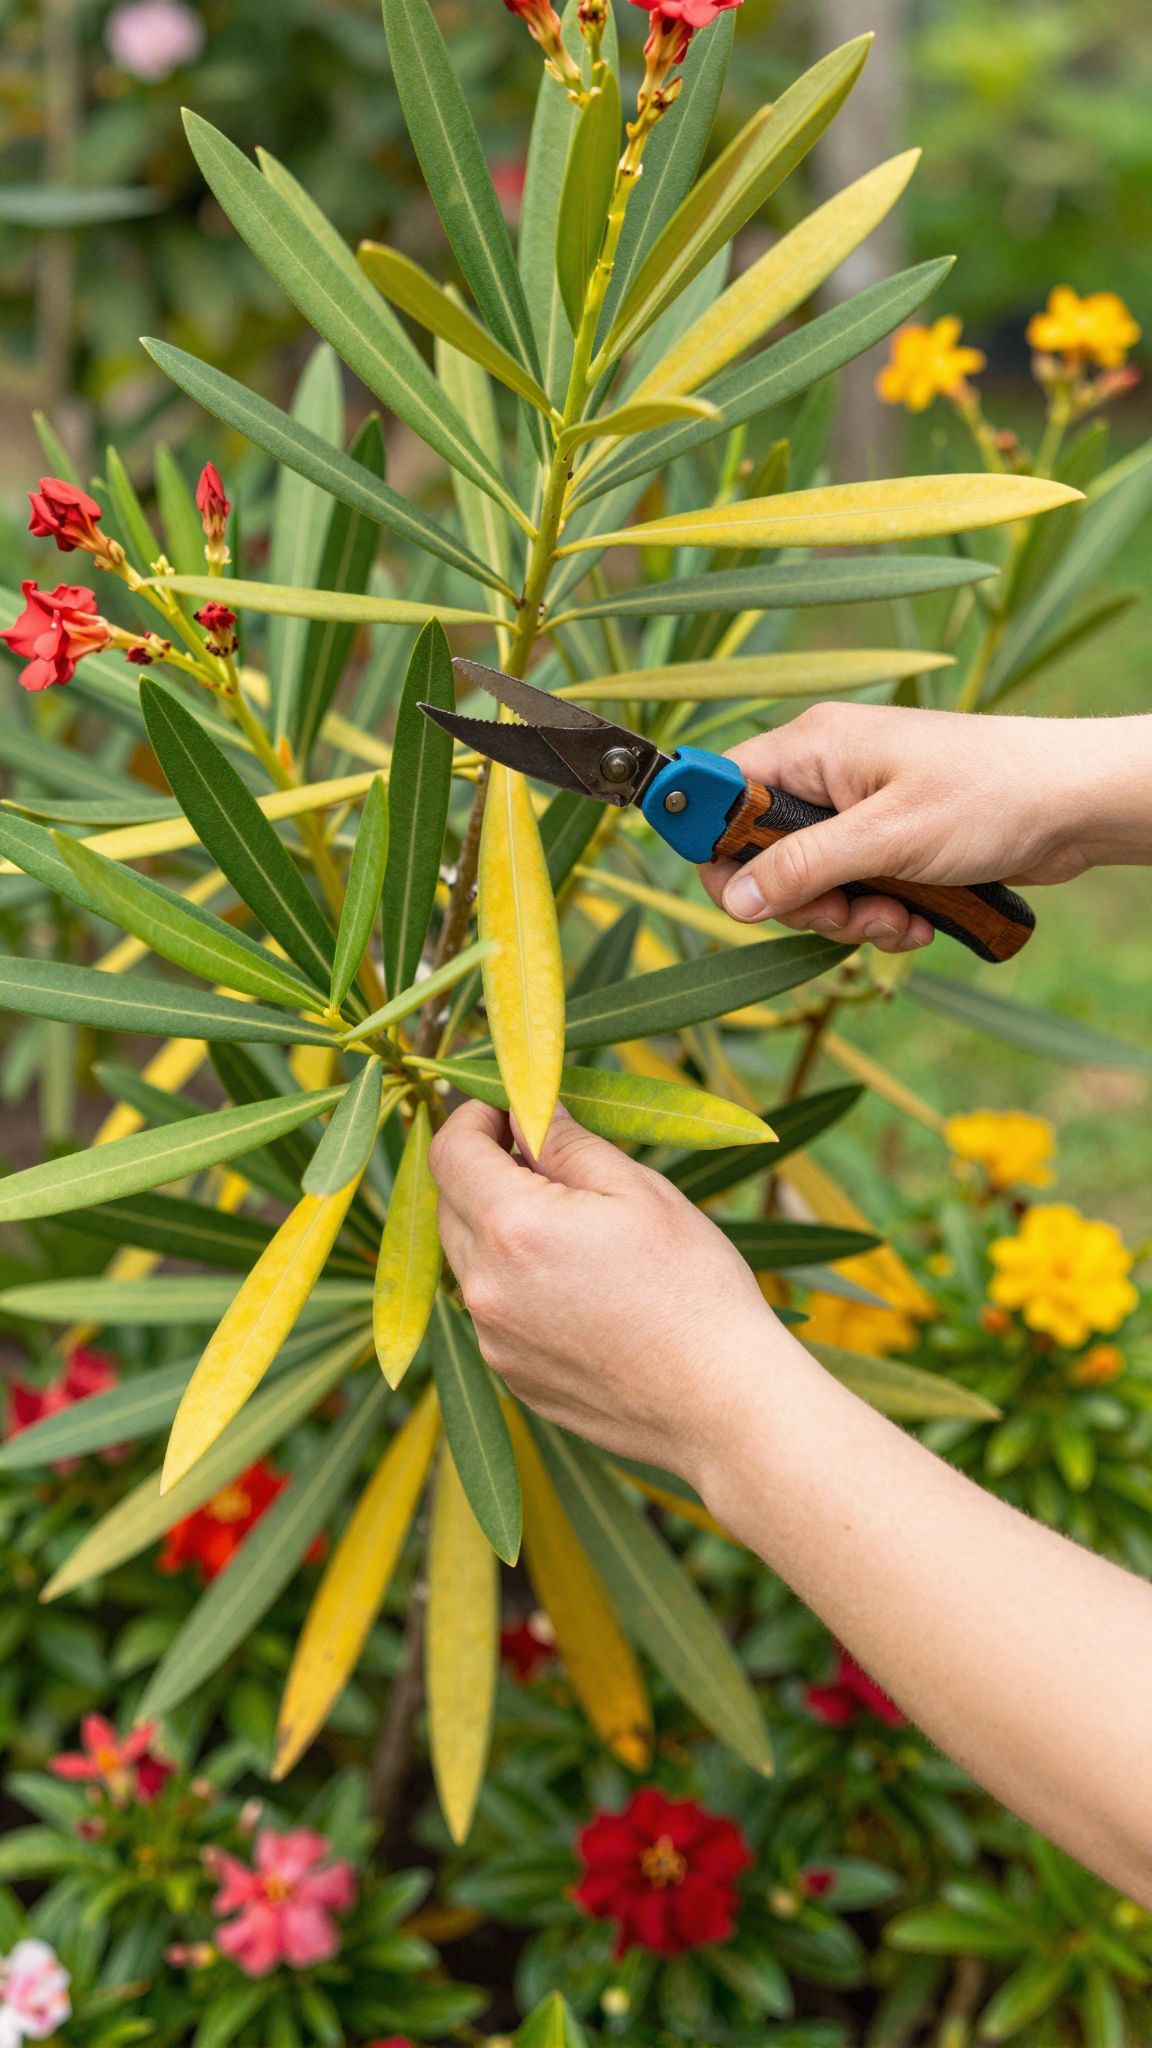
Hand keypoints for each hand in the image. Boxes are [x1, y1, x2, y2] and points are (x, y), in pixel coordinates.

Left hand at [429, 1099, 777, 1489]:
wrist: (721, 1403)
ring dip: (499, 1228)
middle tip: (546, 1158)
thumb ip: (565, 1141)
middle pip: (451, 1204)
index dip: (473, 1118)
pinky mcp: (512, 1376)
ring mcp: (494, 1340)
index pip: (450, 1152)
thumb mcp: (637, 1190)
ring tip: (572, 1227)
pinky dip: (517, 1282)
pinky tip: (580, 1287)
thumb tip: (525, 1109)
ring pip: (470, 1259)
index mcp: (512, 1227)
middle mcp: (485, 1287)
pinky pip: (494, 1310)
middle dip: (485, 1170)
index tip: (507, 1108)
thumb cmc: (692, 1287)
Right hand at [699, 704, 1151, 949]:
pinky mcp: (888, 844)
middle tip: (847, 914)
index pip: (721, 792)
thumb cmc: (992, 795)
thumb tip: (734, 901)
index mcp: (813, 748)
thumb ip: (804, 868)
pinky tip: (918, 919)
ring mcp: (857, 812)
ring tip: (898, 918)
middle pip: (762, 855)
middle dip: (802, 901)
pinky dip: (879, 916)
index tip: (748, 894)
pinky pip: (853, 894)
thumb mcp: (889, 838)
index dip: (717, 846)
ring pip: (809, 886)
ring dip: (847, 918)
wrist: (1077, 804)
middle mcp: (826, 776)